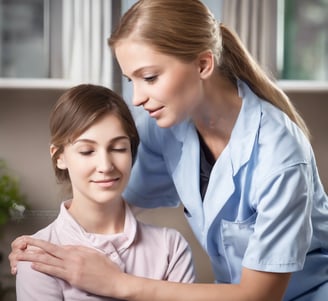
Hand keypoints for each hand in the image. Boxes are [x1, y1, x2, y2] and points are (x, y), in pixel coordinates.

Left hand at [10, 236, 124, 296]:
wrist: (114, 280)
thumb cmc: (107, 267)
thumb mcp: (94, 253)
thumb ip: (80, 250)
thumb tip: (68, 248)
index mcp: (80, 250)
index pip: (59, 246)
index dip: (45, 245)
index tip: (34, 243)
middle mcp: (75, 257)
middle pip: (51, 251)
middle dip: (36, 246)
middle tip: (23, 243)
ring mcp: (73, 268)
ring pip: (50, 261)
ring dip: (34, 257)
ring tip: (23, 255)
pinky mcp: (73, 278)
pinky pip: (55, 272)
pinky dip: (44, 268)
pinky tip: (35, 266)